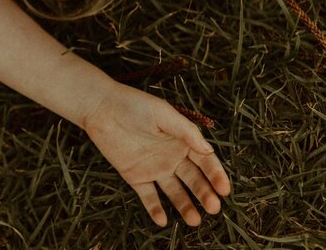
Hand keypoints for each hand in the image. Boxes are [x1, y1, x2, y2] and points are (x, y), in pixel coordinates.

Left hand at [82, 84, 230, 226]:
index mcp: (182, 141)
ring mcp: (155, 168)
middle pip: (193, 179)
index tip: (224, 189)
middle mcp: (172, 157)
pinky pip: (148, 196)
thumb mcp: (163, 114)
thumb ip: (186, 132)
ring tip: (194, 221)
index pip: (205, 161)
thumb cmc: (135, 106)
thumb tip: (208, 149)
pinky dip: (155, 209)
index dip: (216, 175)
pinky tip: (163, 221)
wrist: (101, 108)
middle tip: (213, 208)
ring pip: (174, 191)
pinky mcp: (136, 177)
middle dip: (204, 193)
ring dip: (185, 206)